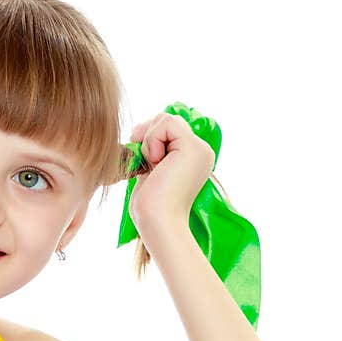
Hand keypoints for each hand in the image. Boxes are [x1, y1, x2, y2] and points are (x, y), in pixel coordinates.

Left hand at [128, 112, 215, 228]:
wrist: (158, 222)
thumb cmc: (150, 206)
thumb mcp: (150, 171)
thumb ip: (152, 151)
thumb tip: (140, 130)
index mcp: (192, 157)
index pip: (167, 128)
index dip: (148, 139)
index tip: (144, 162)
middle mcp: (200, 151)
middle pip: (165, 119)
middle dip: (146, 136)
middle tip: (146, 163)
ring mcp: (200, 148)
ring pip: (165, 118)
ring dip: (148, 141)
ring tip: (153, 166)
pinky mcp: (193, 147)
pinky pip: (165, 123)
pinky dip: (151, 141)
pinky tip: (155, 164)